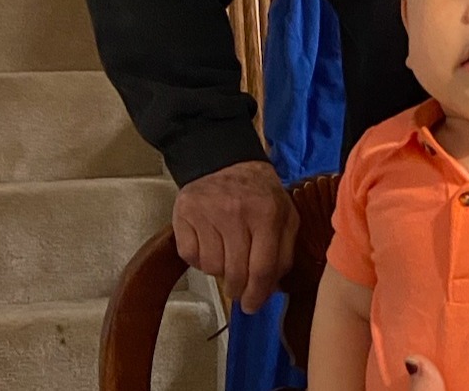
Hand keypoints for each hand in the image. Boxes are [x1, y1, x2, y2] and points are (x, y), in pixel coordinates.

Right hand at [172, 160, 297, 313]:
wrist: (225, 162)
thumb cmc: (260, 194)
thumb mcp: (285, 215)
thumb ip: (284, 251)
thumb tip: (271, 288)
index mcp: (267, 214)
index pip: (262, 267)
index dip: (258, 294)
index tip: (253, 307)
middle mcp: (236, 213)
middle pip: (236, 272)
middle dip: (239, 290)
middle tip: (241, 292)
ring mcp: (207, 214)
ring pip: (212, 268)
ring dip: (220, 272)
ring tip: (228, 258)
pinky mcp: (183, 216)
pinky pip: (190, 257)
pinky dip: (200, 260)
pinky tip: (210, 246)